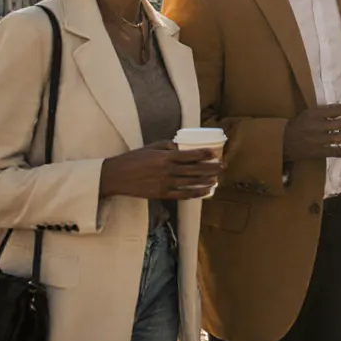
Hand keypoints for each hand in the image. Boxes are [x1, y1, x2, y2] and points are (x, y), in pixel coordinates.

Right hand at [100, 141, 224, 199]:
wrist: (117, 176)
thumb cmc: (134, 159)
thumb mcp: (151, 147)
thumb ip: (168, 146)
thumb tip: (183, 146)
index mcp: (165, 156)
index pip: (190, 155)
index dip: (204, 154)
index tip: (215, 153)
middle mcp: (167, 170)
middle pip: (194, 169)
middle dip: (211, 168)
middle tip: (223, 166)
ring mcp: (165, 183)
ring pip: (191, 182)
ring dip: (206, 181)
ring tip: (217, 179)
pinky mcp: (161, 194)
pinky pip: (183, 194)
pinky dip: (195, 193)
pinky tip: (205, 191)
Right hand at [283, 104, 340, 160]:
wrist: (283, 141)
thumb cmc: (298, 125)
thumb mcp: (309, 113)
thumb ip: (324, 111)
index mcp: (314, 114)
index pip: (334, 110)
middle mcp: (317, 126)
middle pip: (338, 125)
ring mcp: (318, 140)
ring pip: (339, 138)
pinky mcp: (319, 152)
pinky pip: (337, 152)